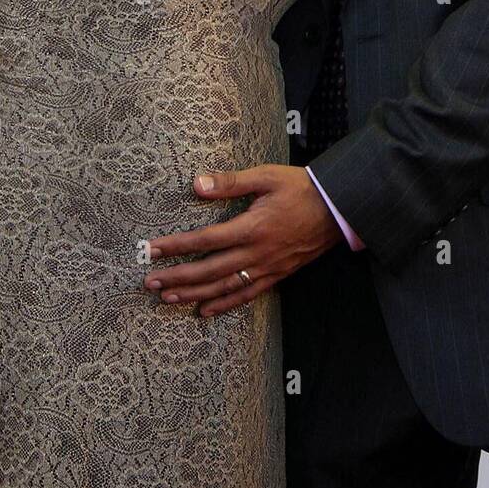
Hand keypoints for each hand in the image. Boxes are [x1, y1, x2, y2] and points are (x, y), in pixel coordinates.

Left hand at [145, 166, 342, 315]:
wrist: (337, 208)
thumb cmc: (300, 188)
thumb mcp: (266, 176)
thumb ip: (230, 181)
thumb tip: (196, 185)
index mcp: (252, 227)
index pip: (206, 240)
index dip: (178, 246)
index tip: (154, 249)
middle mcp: (257, 253)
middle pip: (210, 270)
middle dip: (178, 277)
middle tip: (150, 282)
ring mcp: (267, 268)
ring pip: (225, 287)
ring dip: (195, 294)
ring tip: (168, 298)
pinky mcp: (277, 275)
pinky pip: (247, 294)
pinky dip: (225, 304)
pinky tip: (205, 311)